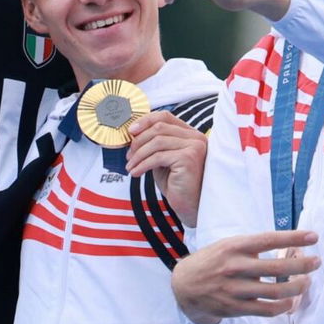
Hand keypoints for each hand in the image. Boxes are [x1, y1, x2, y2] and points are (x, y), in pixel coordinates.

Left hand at [125, 111, 207, 225]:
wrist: (189, 207)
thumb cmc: (176, 184)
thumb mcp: (163, 159)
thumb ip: (154, 144)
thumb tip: (133, 134)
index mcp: (190, 134)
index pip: (165, 116)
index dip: (145, 121)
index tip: (130, 131)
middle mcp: (196, 137)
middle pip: (159, 127)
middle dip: (139, 141)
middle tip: (128, 156)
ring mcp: (194, 146)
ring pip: (157, 141)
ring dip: (138, 154)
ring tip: (130, 166)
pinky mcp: (188, 158)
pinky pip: (158, 157)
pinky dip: (142, 164)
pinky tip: (136, 173)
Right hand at [171, 230, 320, 323]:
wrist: (185, 284)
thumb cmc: (212, 261)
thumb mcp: (228, 245)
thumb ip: (253, 247)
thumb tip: (287, 248)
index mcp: (235, 246)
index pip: (270, 239)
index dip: (294, 238)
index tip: (313, 237)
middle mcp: (235, 266)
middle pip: (278, 267)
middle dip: (303, 265)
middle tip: (316, 262)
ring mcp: (235, 289)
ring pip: (276, 291)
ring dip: (297, 287)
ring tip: (306, 282)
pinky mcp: (235, 307)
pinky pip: (266, 309)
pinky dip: (283, 306)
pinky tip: (291, 301)